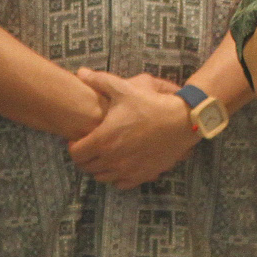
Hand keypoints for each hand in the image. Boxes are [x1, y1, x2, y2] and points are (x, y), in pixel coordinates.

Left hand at [66, 69, 197, 188]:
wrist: (182, 120)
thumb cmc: (151, 104)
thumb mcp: (124, 88)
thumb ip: (100, 81)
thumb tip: (80, 72)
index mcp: (103, 140)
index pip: (76, 154)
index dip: (74, 146)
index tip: (80, 138)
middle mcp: (112, 159)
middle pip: (87, 167)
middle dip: (86, 157)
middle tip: (91, 146)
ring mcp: (128, 170)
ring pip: (103, 178)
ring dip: (100, 168)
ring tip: (106, 155)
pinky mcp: (142, 176)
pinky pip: (121, 184)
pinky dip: (117, 177)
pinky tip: (122, 164)